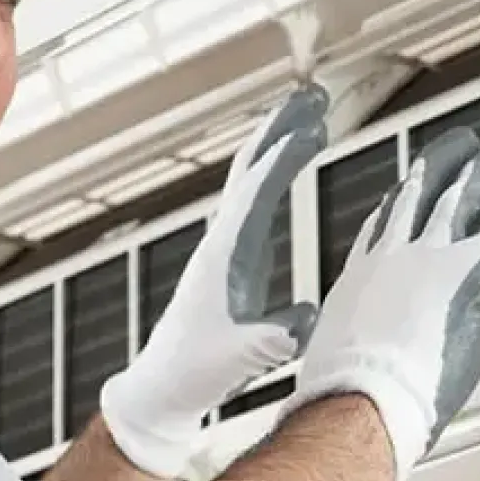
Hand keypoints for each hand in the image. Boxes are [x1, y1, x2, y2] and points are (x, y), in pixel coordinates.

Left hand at [100, 83, 330, 478]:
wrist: (164, 386)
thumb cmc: (197, 372)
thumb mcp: (242, 358)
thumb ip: (270, 338)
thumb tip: (304, 321)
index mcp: (224, 256)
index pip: (256, 192)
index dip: (284, 156)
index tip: (314, 124)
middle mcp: (219, 239)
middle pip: (250, 167)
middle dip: (282, 128)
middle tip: (315, 94)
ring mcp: (222, 244)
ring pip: (248, 177)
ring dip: (276, 141)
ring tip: (309, 111)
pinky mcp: (228, 255)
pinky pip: (251, 197)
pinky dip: (270, 169)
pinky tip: (282, 162)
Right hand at [281, 128, 479, 480]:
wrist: (355, 399)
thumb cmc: (347, 393)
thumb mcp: (343, 352)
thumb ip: (370, 335)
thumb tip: (386, 344)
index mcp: (362, 273)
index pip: (385, 221)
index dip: (402, 197)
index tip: (412, 181)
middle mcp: (395, 252)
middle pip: (423, 192)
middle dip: (447, 164)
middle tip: (465, 146)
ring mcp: (432, 257)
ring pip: (468, 195)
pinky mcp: (469, 272)